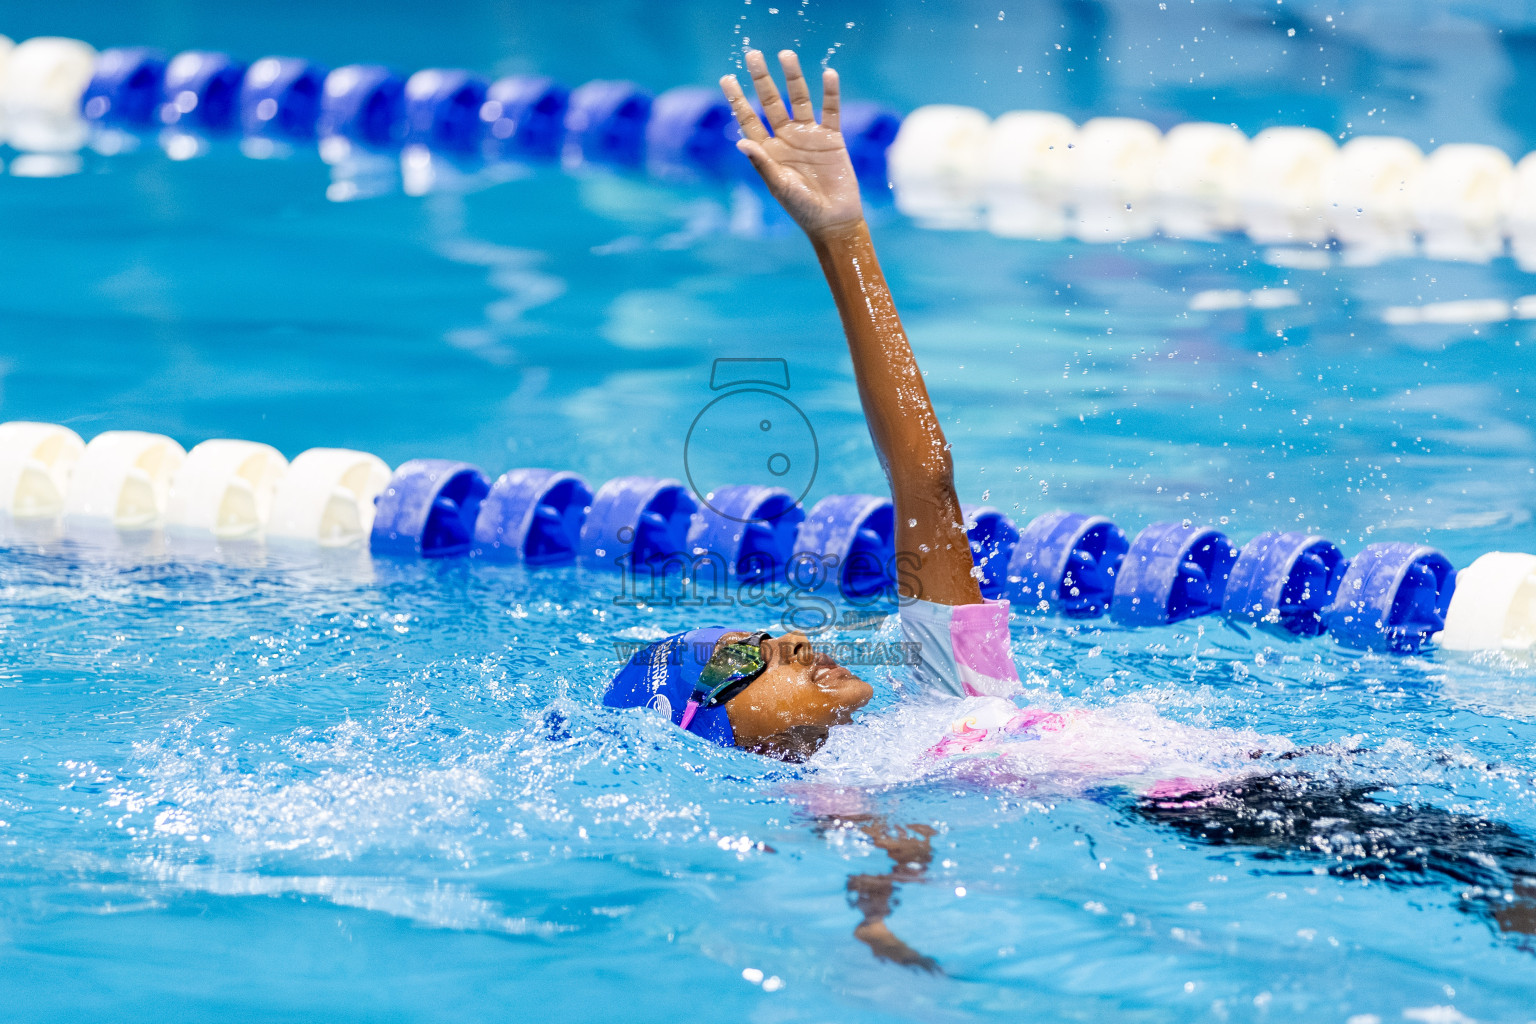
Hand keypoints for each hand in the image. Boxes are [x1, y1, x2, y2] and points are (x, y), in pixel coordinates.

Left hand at [720, 49, 863, 235]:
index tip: (727, 77)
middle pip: (772, 102)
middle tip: (753, 54)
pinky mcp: (832, 139)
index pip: (749, 119)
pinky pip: (831, 110)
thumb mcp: (779, 187)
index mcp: (768, 151)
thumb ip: (763, 164)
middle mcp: (786, 139)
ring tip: (786, 54)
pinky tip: (828, 74)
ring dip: (793, 77)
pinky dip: (830, 93)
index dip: (738, 99)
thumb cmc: (802, 209)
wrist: (834, 221)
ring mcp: (809, 136)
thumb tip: (740, 143)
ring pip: (800, 99)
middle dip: (762, 79)